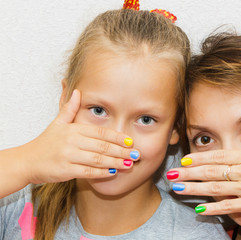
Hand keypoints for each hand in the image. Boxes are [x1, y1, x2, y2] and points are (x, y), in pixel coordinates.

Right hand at [20, 89, 139, 183]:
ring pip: (97, 159)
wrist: (27, 161)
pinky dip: (101, 172)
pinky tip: (112, 173)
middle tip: (136, 155)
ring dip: (115, 162)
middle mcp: (72, 141)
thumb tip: (77, 91)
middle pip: (103, 146)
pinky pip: (87, 171)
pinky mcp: (65, 170)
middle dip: (122, 151)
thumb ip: (69, 108)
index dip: (118, 137)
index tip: (131, 142)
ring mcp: (69, 156)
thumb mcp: (57, 123)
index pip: (101, 132)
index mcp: (74, 129)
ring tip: (129, 165)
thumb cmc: (45, 142)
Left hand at [168, 113, 240, 222]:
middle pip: (210, 172)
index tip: (184, 159)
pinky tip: (198, 209)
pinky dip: (212, 208)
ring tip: (177, 189)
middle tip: (171, 174)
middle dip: (188, 173)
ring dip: (193, 189)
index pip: (219, 156)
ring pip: (213, 188)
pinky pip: (227, 207)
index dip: (199, 157)